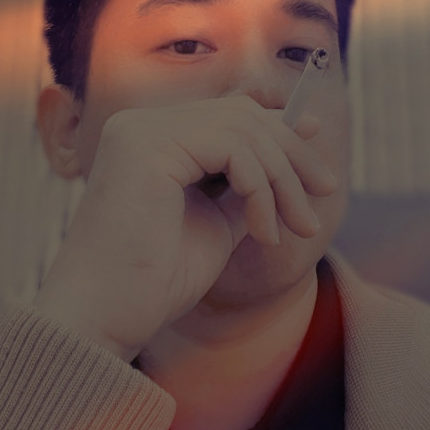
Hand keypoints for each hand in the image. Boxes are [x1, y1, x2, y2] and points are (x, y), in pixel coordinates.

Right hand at [32, 95, 335, 360]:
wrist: (106, 317)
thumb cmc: (155, 279)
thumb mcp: (217, 221)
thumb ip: (245, 184)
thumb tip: (290, 148)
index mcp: (152, 138)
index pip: (226, 113)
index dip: (276, 121)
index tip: (313, 135)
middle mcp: (141, 124)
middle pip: (241, 115)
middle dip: (291, 152)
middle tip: (324, 191)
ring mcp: (141, 130)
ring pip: (243, 129)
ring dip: (282, 178)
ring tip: (300, 225)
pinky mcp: (147, 146)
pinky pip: (232, 148)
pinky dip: (261, 189)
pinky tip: (264, 232)